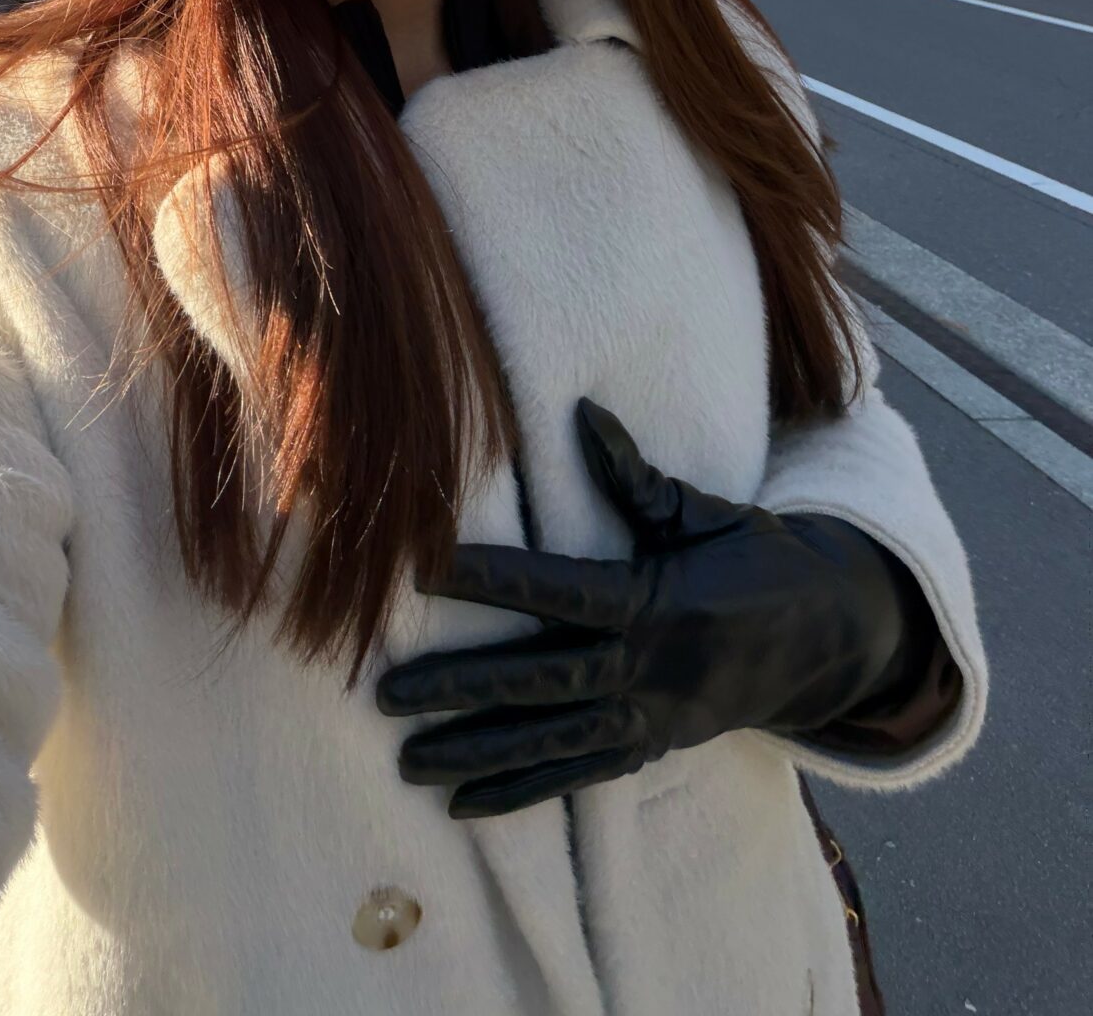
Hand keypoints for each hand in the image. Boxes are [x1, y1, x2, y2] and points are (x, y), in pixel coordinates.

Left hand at [376, 398, 918, 819]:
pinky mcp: (653, 750)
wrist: (828, 639)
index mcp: (660, 601)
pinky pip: (579, 776)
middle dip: (462, 687)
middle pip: (542, 680)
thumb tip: (582, 414)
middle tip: (388, 691)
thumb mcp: (705, 514)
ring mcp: (651, 719)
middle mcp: (651, 669)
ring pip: (551, 741)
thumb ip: (637, 478)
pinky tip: (462, 802)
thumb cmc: (757, 557)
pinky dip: (522, 792)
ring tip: (405, 761)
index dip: (494, 581)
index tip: (426, 569)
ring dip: (476, 753)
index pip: (561, 590)